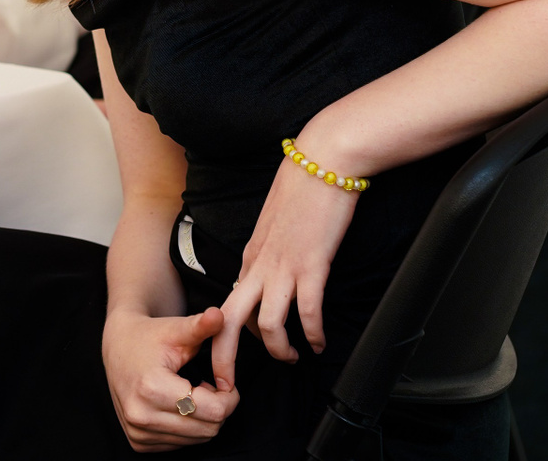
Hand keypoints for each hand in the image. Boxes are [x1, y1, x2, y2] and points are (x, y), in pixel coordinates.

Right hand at [102, 308, 239, 451]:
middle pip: (208, 429)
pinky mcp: (138, 442)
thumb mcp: (176, 328)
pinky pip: (181, 444)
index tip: (226, 382)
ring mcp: (138, 432)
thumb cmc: (149, 337)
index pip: (213, 410)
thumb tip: (220, 315)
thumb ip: (201, 325)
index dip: (230, 397)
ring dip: (203, 419)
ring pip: (197, 439)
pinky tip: (180, 405)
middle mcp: (141, 416)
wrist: (117, 348)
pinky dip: (188, 427)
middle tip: (211, 386)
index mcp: (152, 387)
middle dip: (219, 408)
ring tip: (194, 392)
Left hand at [210, 153, 357, 386]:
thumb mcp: (274, 222)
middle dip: (225, 360)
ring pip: (267, 325)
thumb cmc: (303, 186)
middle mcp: (260, 265)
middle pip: (230, 323)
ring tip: (291, 358)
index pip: (228, 305)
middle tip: (228, 388)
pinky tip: (320, 342)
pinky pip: (307, 312)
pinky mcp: (311, 265)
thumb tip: (270, 272)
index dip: (223, 337)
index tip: (227, 360)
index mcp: (251, 256)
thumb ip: (268, 250)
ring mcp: (284, 267)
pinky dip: (312, 334)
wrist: (323, 160)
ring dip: (279, 349)